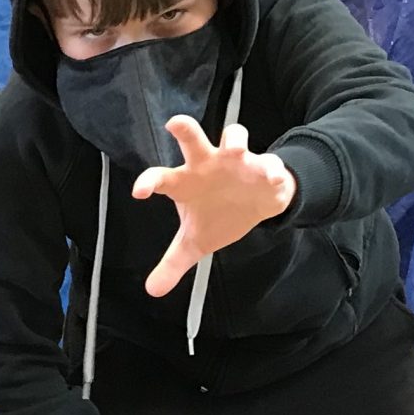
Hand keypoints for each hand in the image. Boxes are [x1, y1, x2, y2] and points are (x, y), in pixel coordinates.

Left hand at [132, 116, 296, 297]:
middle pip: (192, 139)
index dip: (149, 181)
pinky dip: (274, 170)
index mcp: (186, 182)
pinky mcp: (265, 167)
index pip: (161, 178)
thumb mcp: (196, 242)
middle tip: (175, 123)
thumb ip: (173, 263)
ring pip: (234, 137)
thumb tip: (152, 291)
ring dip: (235, 140)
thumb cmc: (219, 214)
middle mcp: (207, 165)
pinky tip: (274, 178)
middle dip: (185, 129)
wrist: (257, 202)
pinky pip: (271, 164)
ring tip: (237, 149)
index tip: (139, 192)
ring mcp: (237, 162)